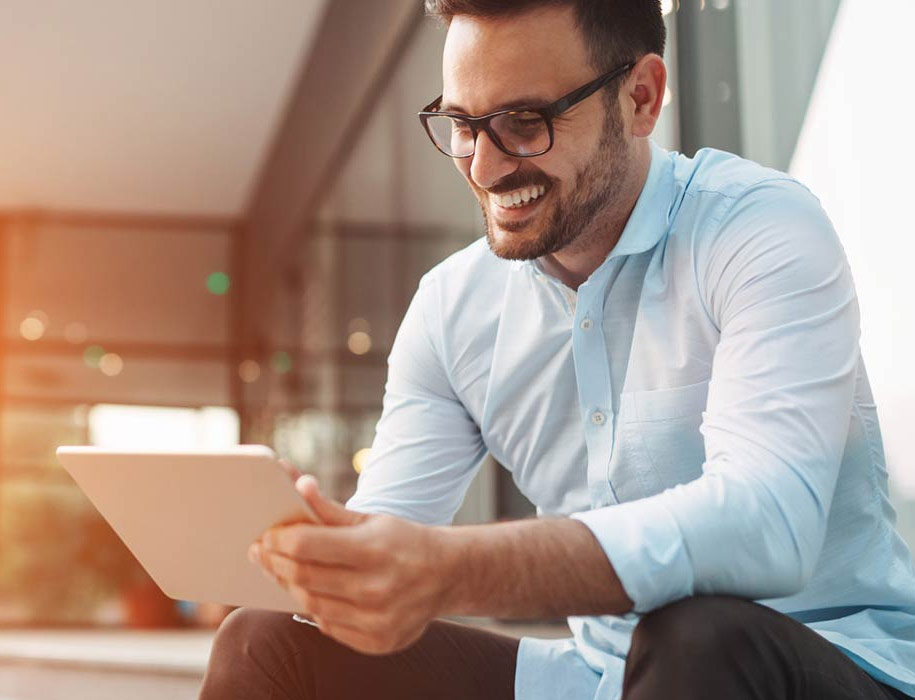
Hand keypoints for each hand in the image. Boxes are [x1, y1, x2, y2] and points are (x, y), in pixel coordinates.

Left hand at [249, 476, 449, 654]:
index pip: (306, 546)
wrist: (449, 575)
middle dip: (275, 562)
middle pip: (304, 576)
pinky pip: (329, 626)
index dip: (279, 540)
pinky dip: (315, 607)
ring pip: (312, 604)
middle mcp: (377, 587)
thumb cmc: (404, 541)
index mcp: (375, 549)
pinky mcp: (378, 641)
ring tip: (280, 570)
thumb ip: (329, 509)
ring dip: (290, 585)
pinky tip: (311, 591)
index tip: (266, 535)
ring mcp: (378, 619)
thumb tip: (297, 485)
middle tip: (261, 551)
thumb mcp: (371, 519)